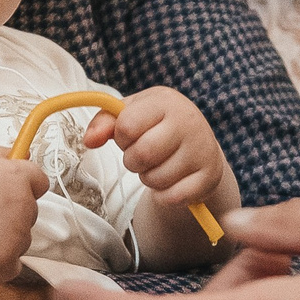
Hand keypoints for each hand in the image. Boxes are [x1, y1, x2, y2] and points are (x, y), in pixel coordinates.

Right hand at [0, 148, 48, 282]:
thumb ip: (0, 154)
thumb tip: (24, 154)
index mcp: (17, 176)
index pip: (40, 182)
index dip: (21, 188)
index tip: (3, 196)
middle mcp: (23, 205)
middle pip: (30, 213)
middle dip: (9, 215)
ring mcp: (16, 236)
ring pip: (21, 240)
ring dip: (3, 239)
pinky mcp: (6, 263)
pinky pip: (12, 265)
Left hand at [82, 88, 227, 211]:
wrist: (198, 143)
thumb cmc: (157, 125)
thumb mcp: (131, 113)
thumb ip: (105, 122)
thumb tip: (89, 140)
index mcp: (166, 102)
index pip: (127, 125)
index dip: (121, 137)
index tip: (131, 135)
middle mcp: (189, 122)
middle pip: (142, 154)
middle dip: (132, 161)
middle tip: (142, 156)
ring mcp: (203, 150)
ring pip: (155, 179)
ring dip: (148, 178)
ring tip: (159, 166)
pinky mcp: (210, 177)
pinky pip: (172, 197)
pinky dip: (163, 196)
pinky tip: (172, 181)